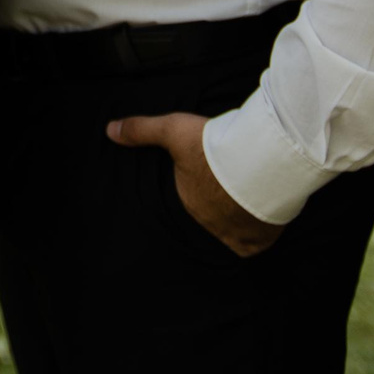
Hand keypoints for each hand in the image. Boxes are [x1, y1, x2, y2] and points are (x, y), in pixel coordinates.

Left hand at [108, 112, 284, 257]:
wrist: (260, 161)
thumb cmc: (215, 145)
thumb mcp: (173, 130)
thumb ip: (142, 130)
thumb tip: (109, 131)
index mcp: (188, 200)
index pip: (194, 195)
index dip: (204, 180)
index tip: (217, 168)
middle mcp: (208, 222)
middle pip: (215, 211)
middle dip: (223, 198)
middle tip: (238, 178)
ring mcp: (234, 233)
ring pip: (235, 228)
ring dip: (241, 216)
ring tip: (253, 196)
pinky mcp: (259, 239)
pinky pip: (256, 243)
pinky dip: (259, 234)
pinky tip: (264, 219)